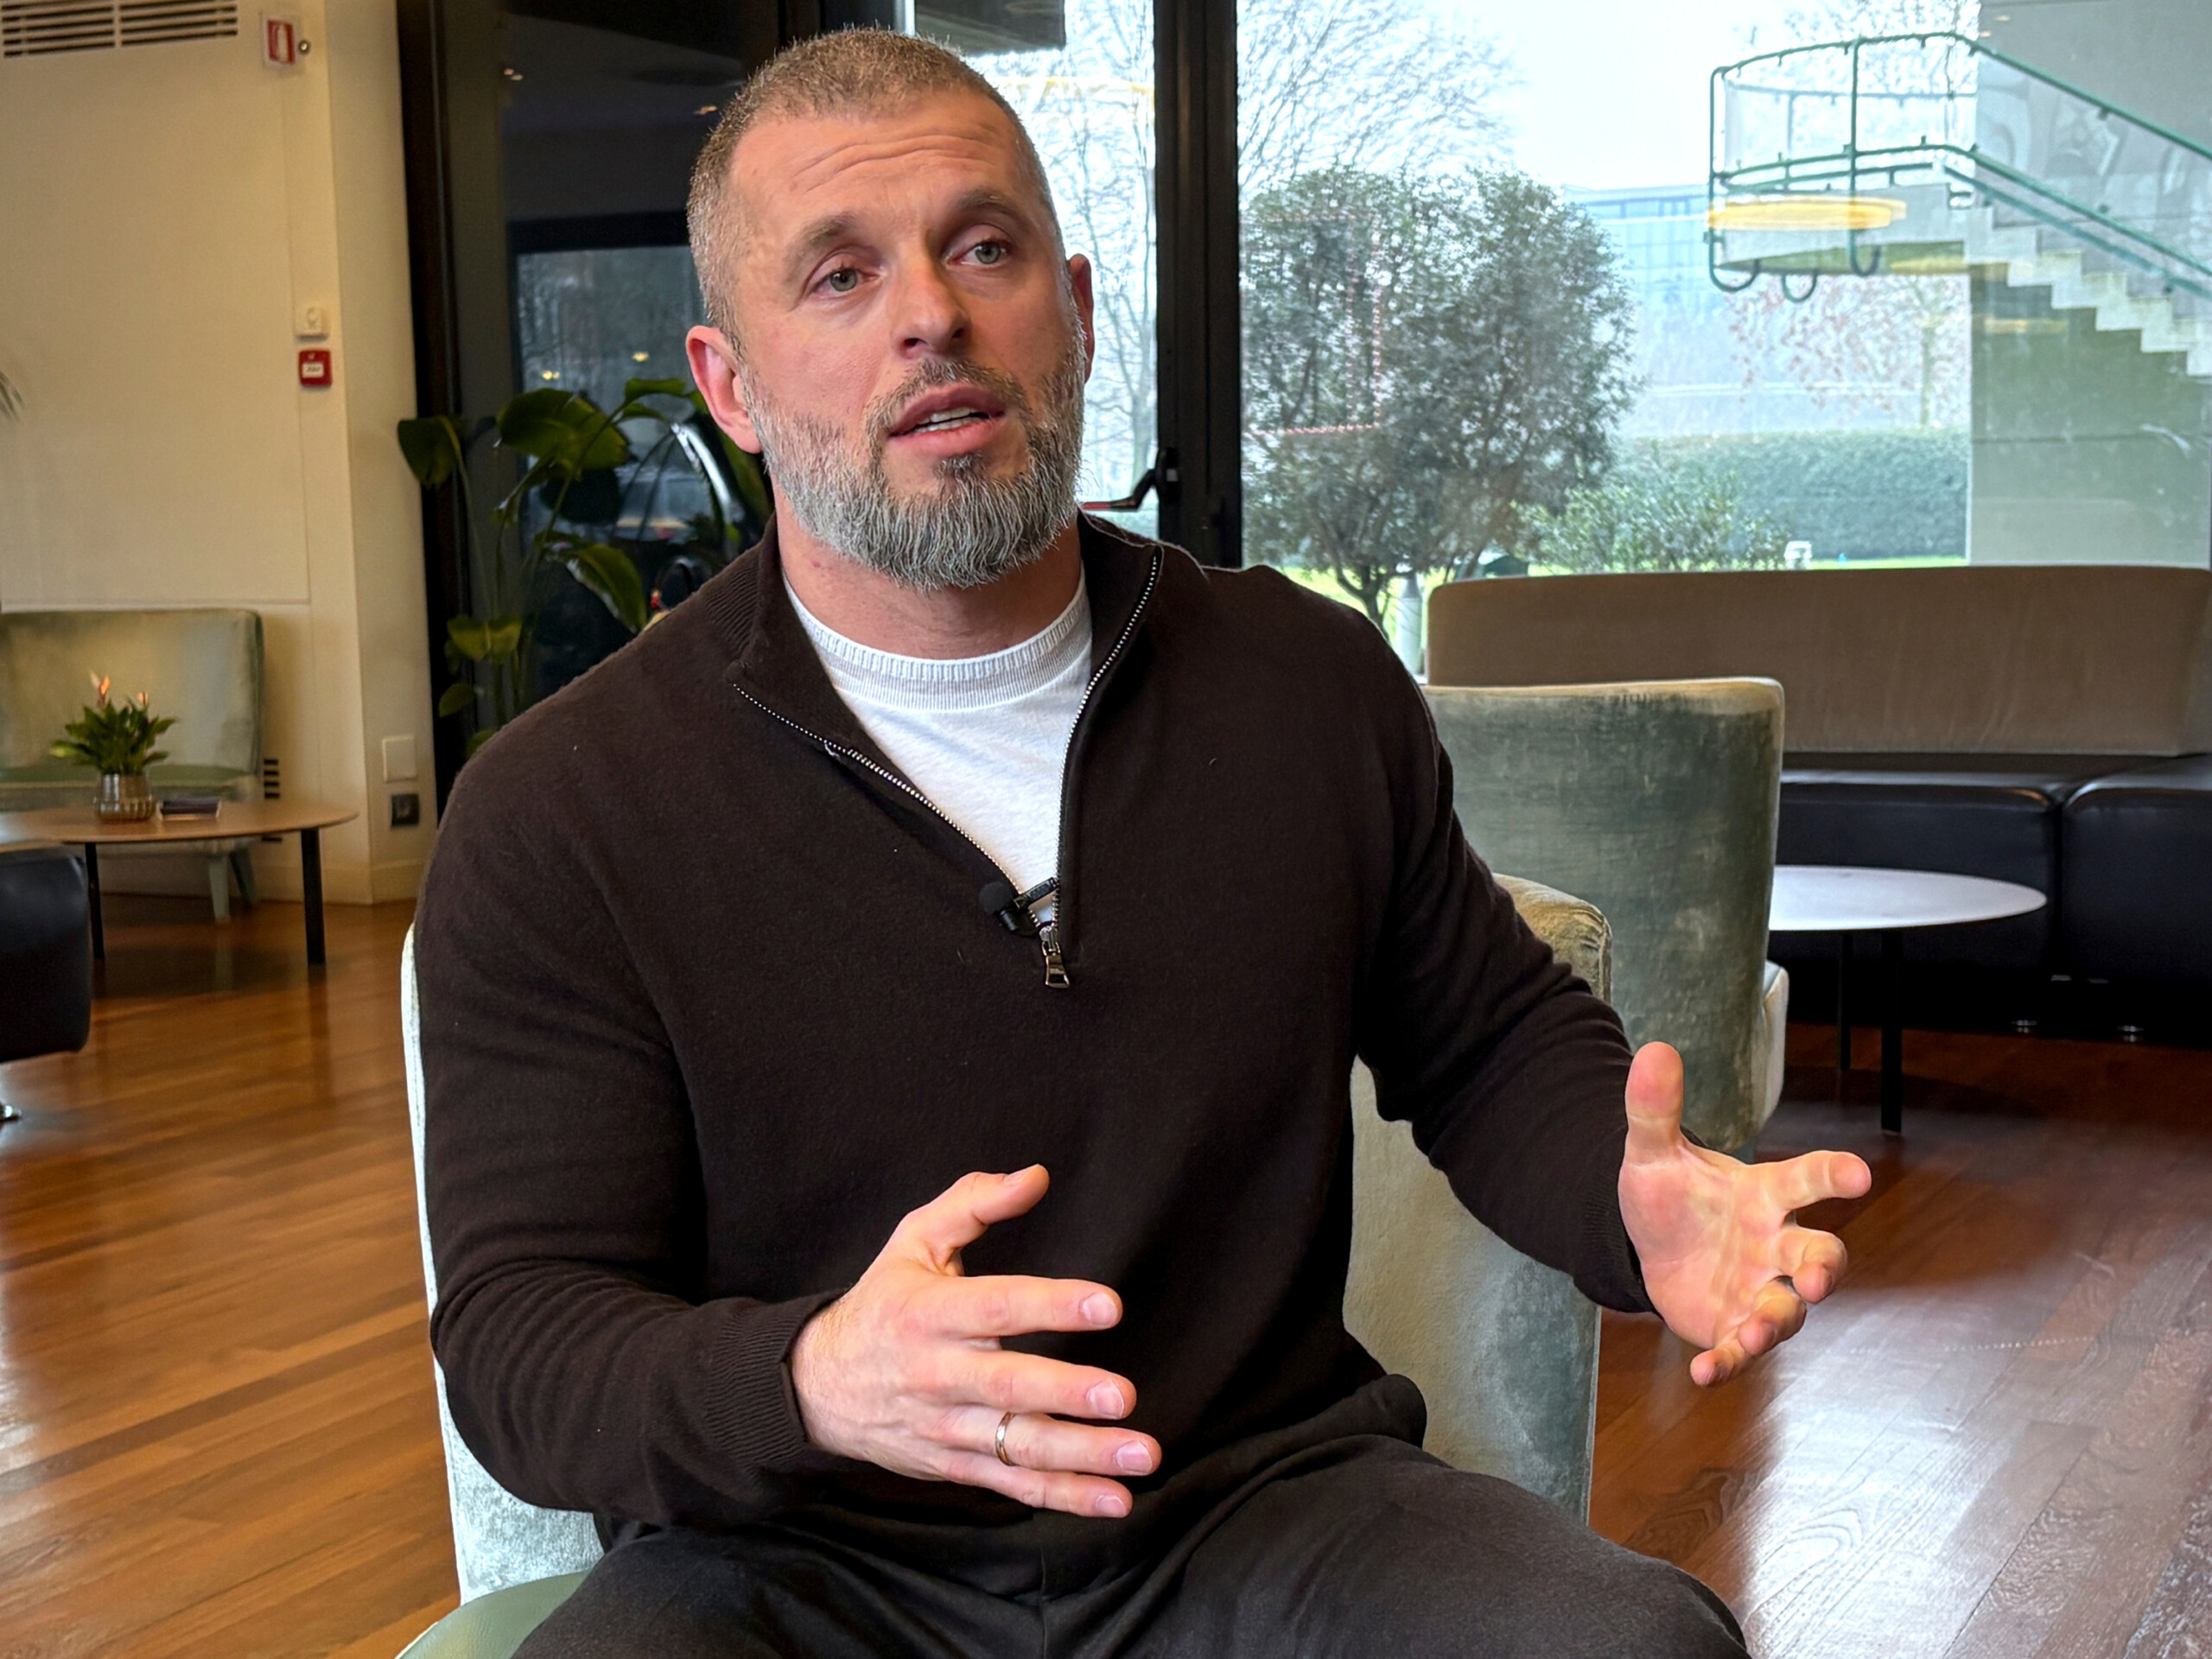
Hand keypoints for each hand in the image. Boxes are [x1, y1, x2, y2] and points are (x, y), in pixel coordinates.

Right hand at [789, 1165, 1159, 1517]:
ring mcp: (947, 1427)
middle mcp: (938, 1374)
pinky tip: (1115, 1499)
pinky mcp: (955, 1467)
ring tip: (1141, 1453)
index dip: (1053, 1305)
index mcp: (930, 1312)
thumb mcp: (913, 1241)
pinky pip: (1014, 1485)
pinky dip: (1066, 1497)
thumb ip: (973, 1202)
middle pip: (1007, 1386)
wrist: (816, 1388)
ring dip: (1083, 1455)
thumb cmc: (882, 1304)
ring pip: (1018, 1445)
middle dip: (1066, 1393)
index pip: (998, 1307)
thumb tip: (1035, 1176)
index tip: (1109, 1305)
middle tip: (1123, 1395)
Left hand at [1617, 1043, 1872, 1385]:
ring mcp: (1758, 1290)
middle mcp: (1774, 1245)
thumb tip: (1652, 1049)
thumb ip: (1655, 1110)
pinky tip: (1702, 1373)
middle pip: (1819, 1256)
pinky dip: (1727, 1363)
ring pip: (1787, 1311)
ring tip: (1758, 1327)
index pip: (1808, 1179)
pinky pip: (1740, 1350)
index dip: (1834, 1175)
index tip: (1859, 1172)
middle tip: (1816, 1279)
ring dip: (1777, 1320)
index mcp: (1765, 1194)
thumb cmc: (1672, 1193)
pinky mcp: (1733, 1326)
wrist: (1648, 1242)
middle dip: (1824, 1268)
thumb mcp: (1652, 1152)